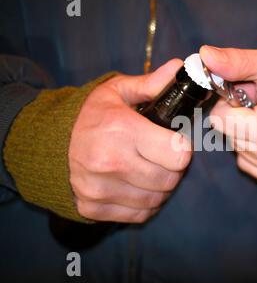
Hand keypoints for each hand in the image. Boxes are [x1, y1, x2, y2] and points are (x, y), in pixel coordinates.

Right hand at [69, 59, 191, 222]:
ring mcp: (99, 189)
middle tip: (162, 158)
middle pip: (170, 180)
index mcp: (121, 129)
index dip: (181, 149)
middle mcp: (109, 162)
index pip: (178, 154)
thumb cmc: (92, 116)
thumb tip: (178, 67)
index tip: (173, 143)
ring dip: (160, 187)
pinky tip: (138, 187)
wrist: (49, 144)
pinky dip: (145, 204)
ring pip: (156, 199)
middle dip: (173, 169)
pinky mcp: (93, 208)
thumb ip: (150, 84)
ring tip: (150, 171)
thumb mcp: (118, 92)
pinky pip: (139, 214)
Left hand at [200, 46, 256, 191]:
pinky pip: (247, 162)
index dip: (229, 103)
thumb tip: (206, 56)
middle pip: (227, 136)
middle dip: (238, 117)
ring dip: (247, 132)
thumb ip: (236, 61)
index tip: (248, 95)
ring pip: (236, 149)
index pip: (220, 120)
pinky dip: (255, 147)